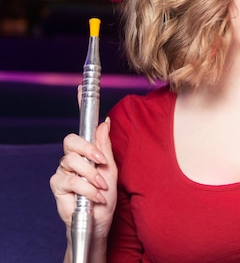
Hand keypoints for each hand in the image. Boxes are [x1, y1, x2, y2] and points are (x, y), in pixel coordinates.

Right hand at [49, 117, 117, 239]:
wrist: (99, 221)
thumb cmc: (106, 196)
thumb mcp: (111, 170)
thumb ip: (105, 147)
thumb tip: (104, 122)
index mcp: (88, 150)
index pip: (83, 126)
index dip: (80, 105)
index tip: (81, 88)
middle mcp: (74, 157)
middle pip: (71, 141)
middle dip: (89, 151)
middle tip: (101, 164)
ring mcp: (64, 170)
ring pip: (72, 161)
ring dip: (91, 176)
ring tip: (101, 188)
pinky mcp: (58, 185)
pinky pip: (70, 180)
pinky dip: (87, 189)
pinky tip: (95, 197)